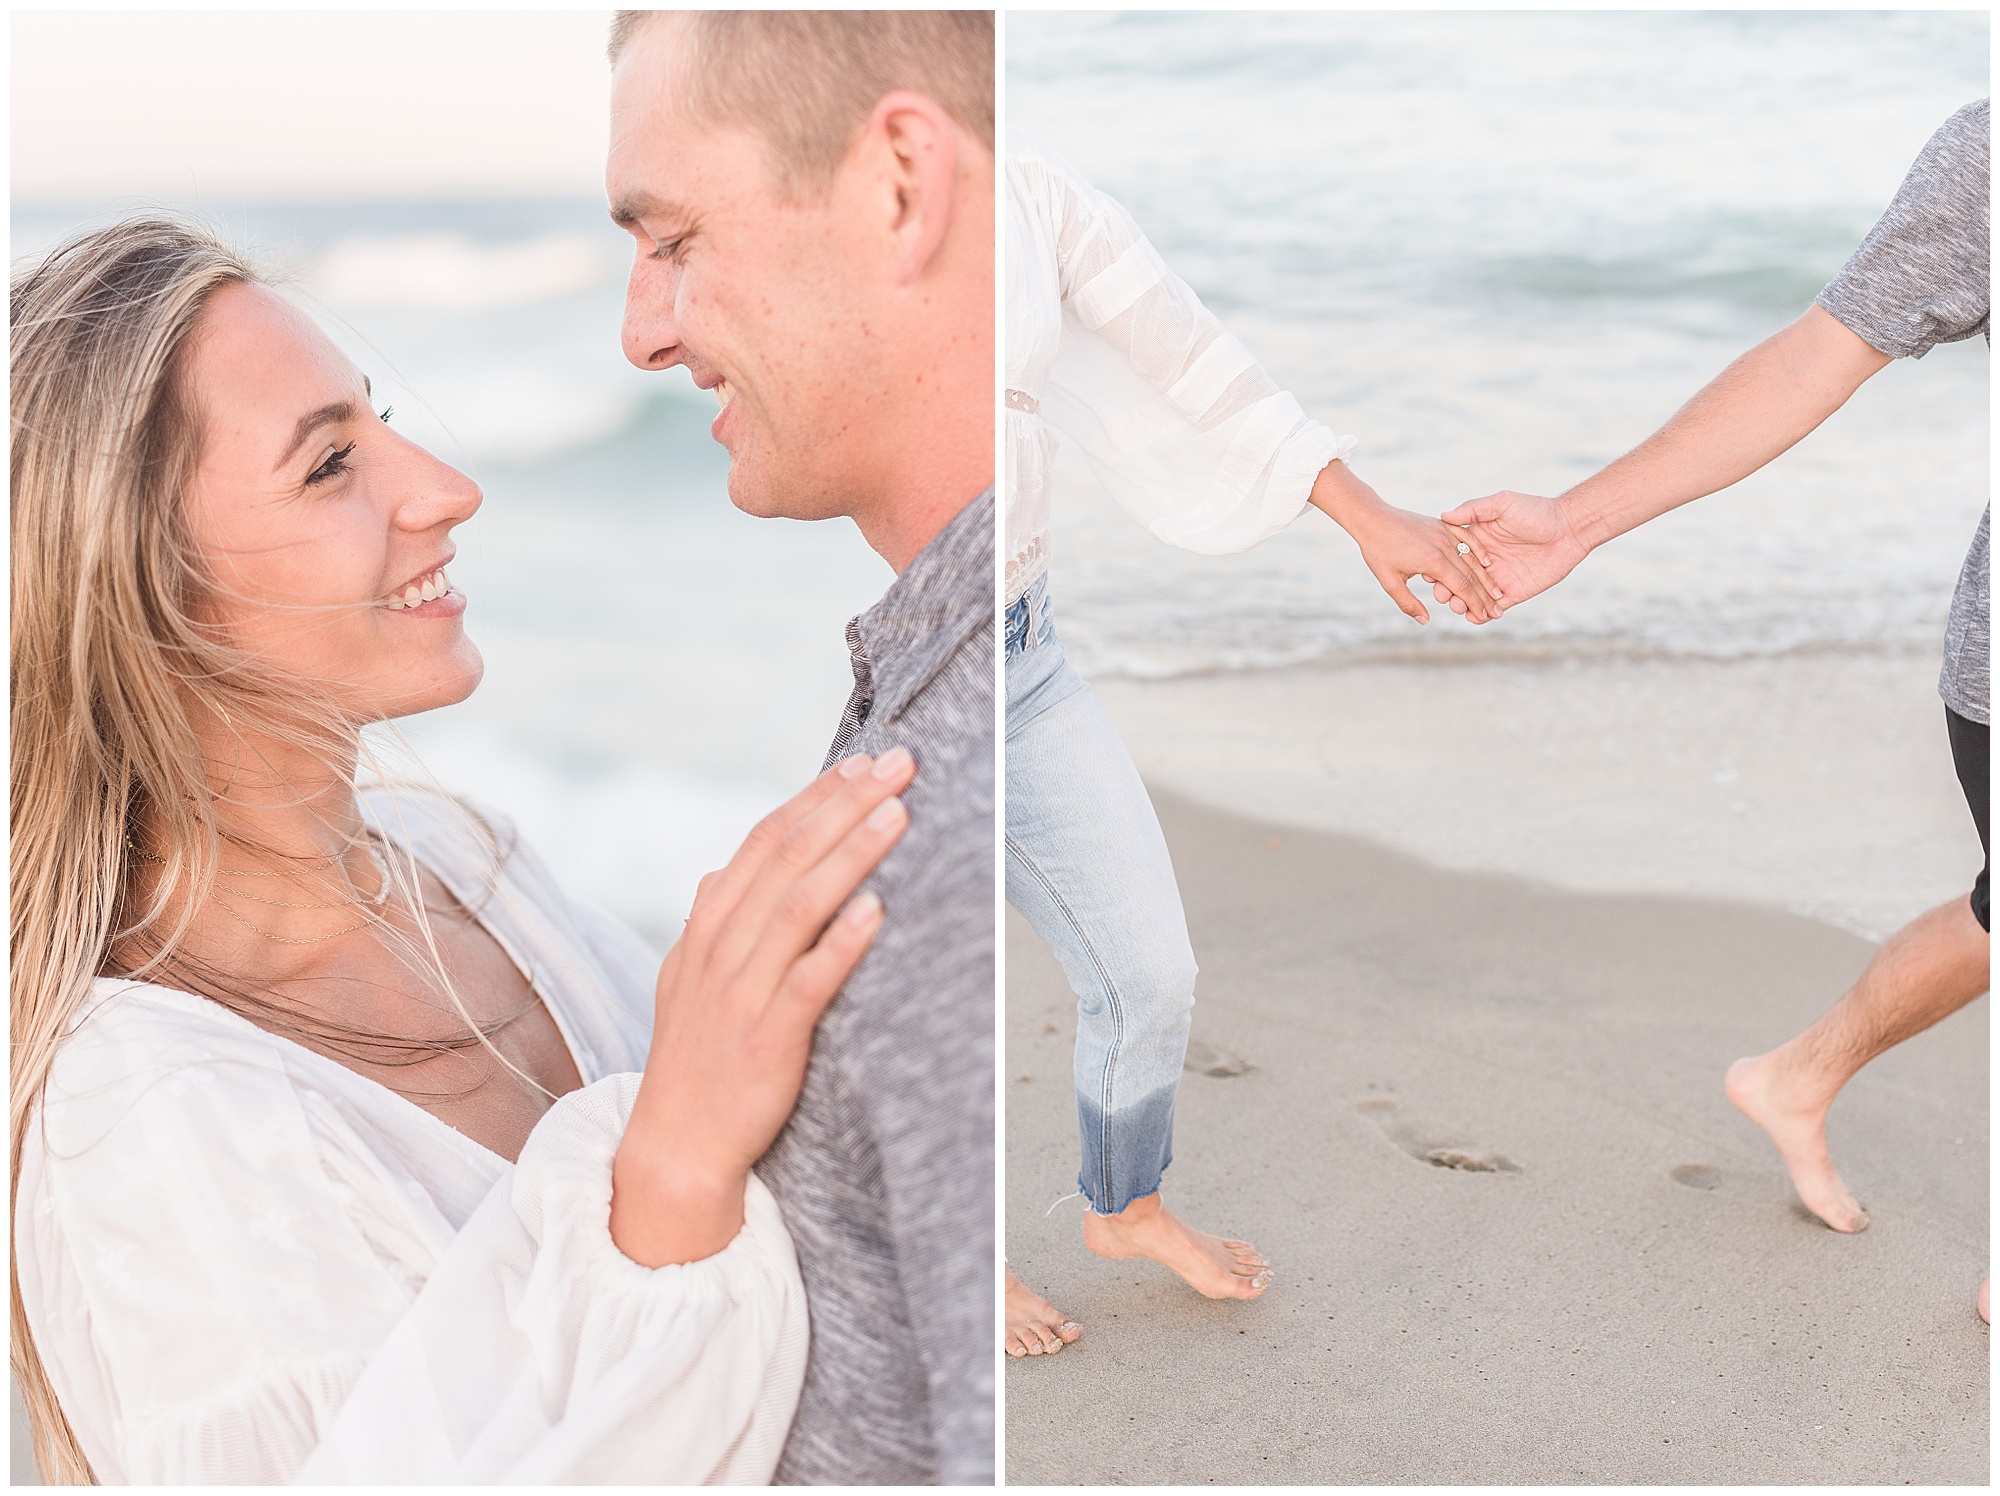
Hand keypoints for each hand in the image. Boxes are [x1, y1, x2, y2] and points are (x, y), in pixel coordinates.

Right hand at [610, 748, 914, 1265]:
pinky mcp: (768, 1037)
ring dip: (851, 854)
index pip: (765, 839)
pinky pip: (809, 980)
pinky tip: (877, 910)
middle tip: (899, 764)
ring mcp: (742, 991)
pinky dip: (842, 942)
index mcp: (708, 924)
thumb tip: (721, 870)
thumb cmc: (697, 1057)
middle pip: (789, 857)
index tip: (863, 762)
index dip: (816, 796)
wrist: (677, 1145)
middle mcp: (721, 947)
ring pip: (800, 906)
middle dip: (846, 804)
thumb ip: (711, 921)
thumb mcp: (688, 977)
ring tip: (899, 815)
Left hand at [1308, 461, 1501, 623]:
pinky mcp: (1443, 524)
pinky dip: (1479, 551)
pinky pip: (1467, 538)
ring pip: (1472, 558)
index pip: (1461, 588)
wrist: (1373, 518)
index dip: (1475, 604)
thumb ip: (1408, 603)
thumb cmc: (1377, 551)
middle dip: (1486, 596)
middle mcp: (1444, 546)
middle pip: (1471, 575)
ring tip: (1497, 593)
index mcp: (1433, 562)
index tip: (1485, 617)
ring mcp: (1445, 533)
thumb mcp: (1389, 581)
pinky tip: (1488, 562)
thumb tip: (1425, 621)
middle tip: (1498, 611)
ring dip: (1486, 577)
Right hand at [1437, 490, 1591, 611]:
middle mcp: (1483, 561)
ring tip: (1458, 608)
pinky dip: (1483, 615)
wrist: (1570, 528)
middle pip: (1458, 580)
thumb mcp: (1503, 503)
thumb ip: (1474, 509)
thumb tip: (1444, 514)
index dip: (1439, 566)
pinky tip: (1476, 617)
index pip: (1451, 557)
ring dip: (1462, 604)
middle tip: (1442, 596)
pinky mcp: (1513, 592)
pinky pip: (1494, 607)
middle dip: (1448, 589)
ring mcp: (1497, 579)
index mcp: (1476, 541)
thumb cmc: (1537, 511)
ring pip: (1473, 597)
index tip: (1429, 574)